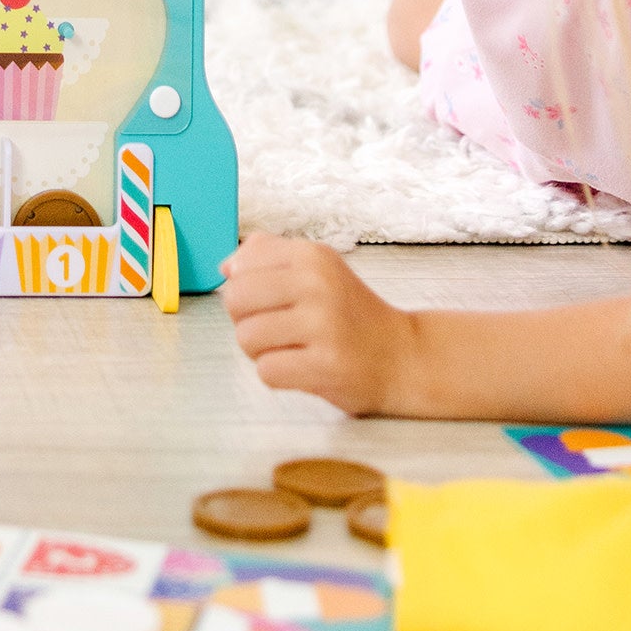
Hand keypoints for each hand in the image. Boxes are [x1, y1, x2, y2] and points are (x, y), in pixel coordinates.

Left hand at [219, 234, 419, 414]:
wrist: (404, 357)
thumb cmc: (350, 315)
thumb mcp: (317, 270)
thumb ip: (269, 257)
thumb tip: (226, 267)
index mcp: (312, 256)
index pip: (240, 267)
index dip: (244, 290)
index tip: (270, 301)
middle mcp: (318, 284)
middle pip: (235, 300)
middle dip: (245, 321)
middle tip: (276, 329)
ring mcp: (324, 324)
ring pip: (246, 337)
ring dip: (261, 351)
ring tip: (291, 349)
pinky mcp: (326, 364)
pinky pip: (266, 371)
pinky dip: (278, 375)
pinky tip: (303, 368)